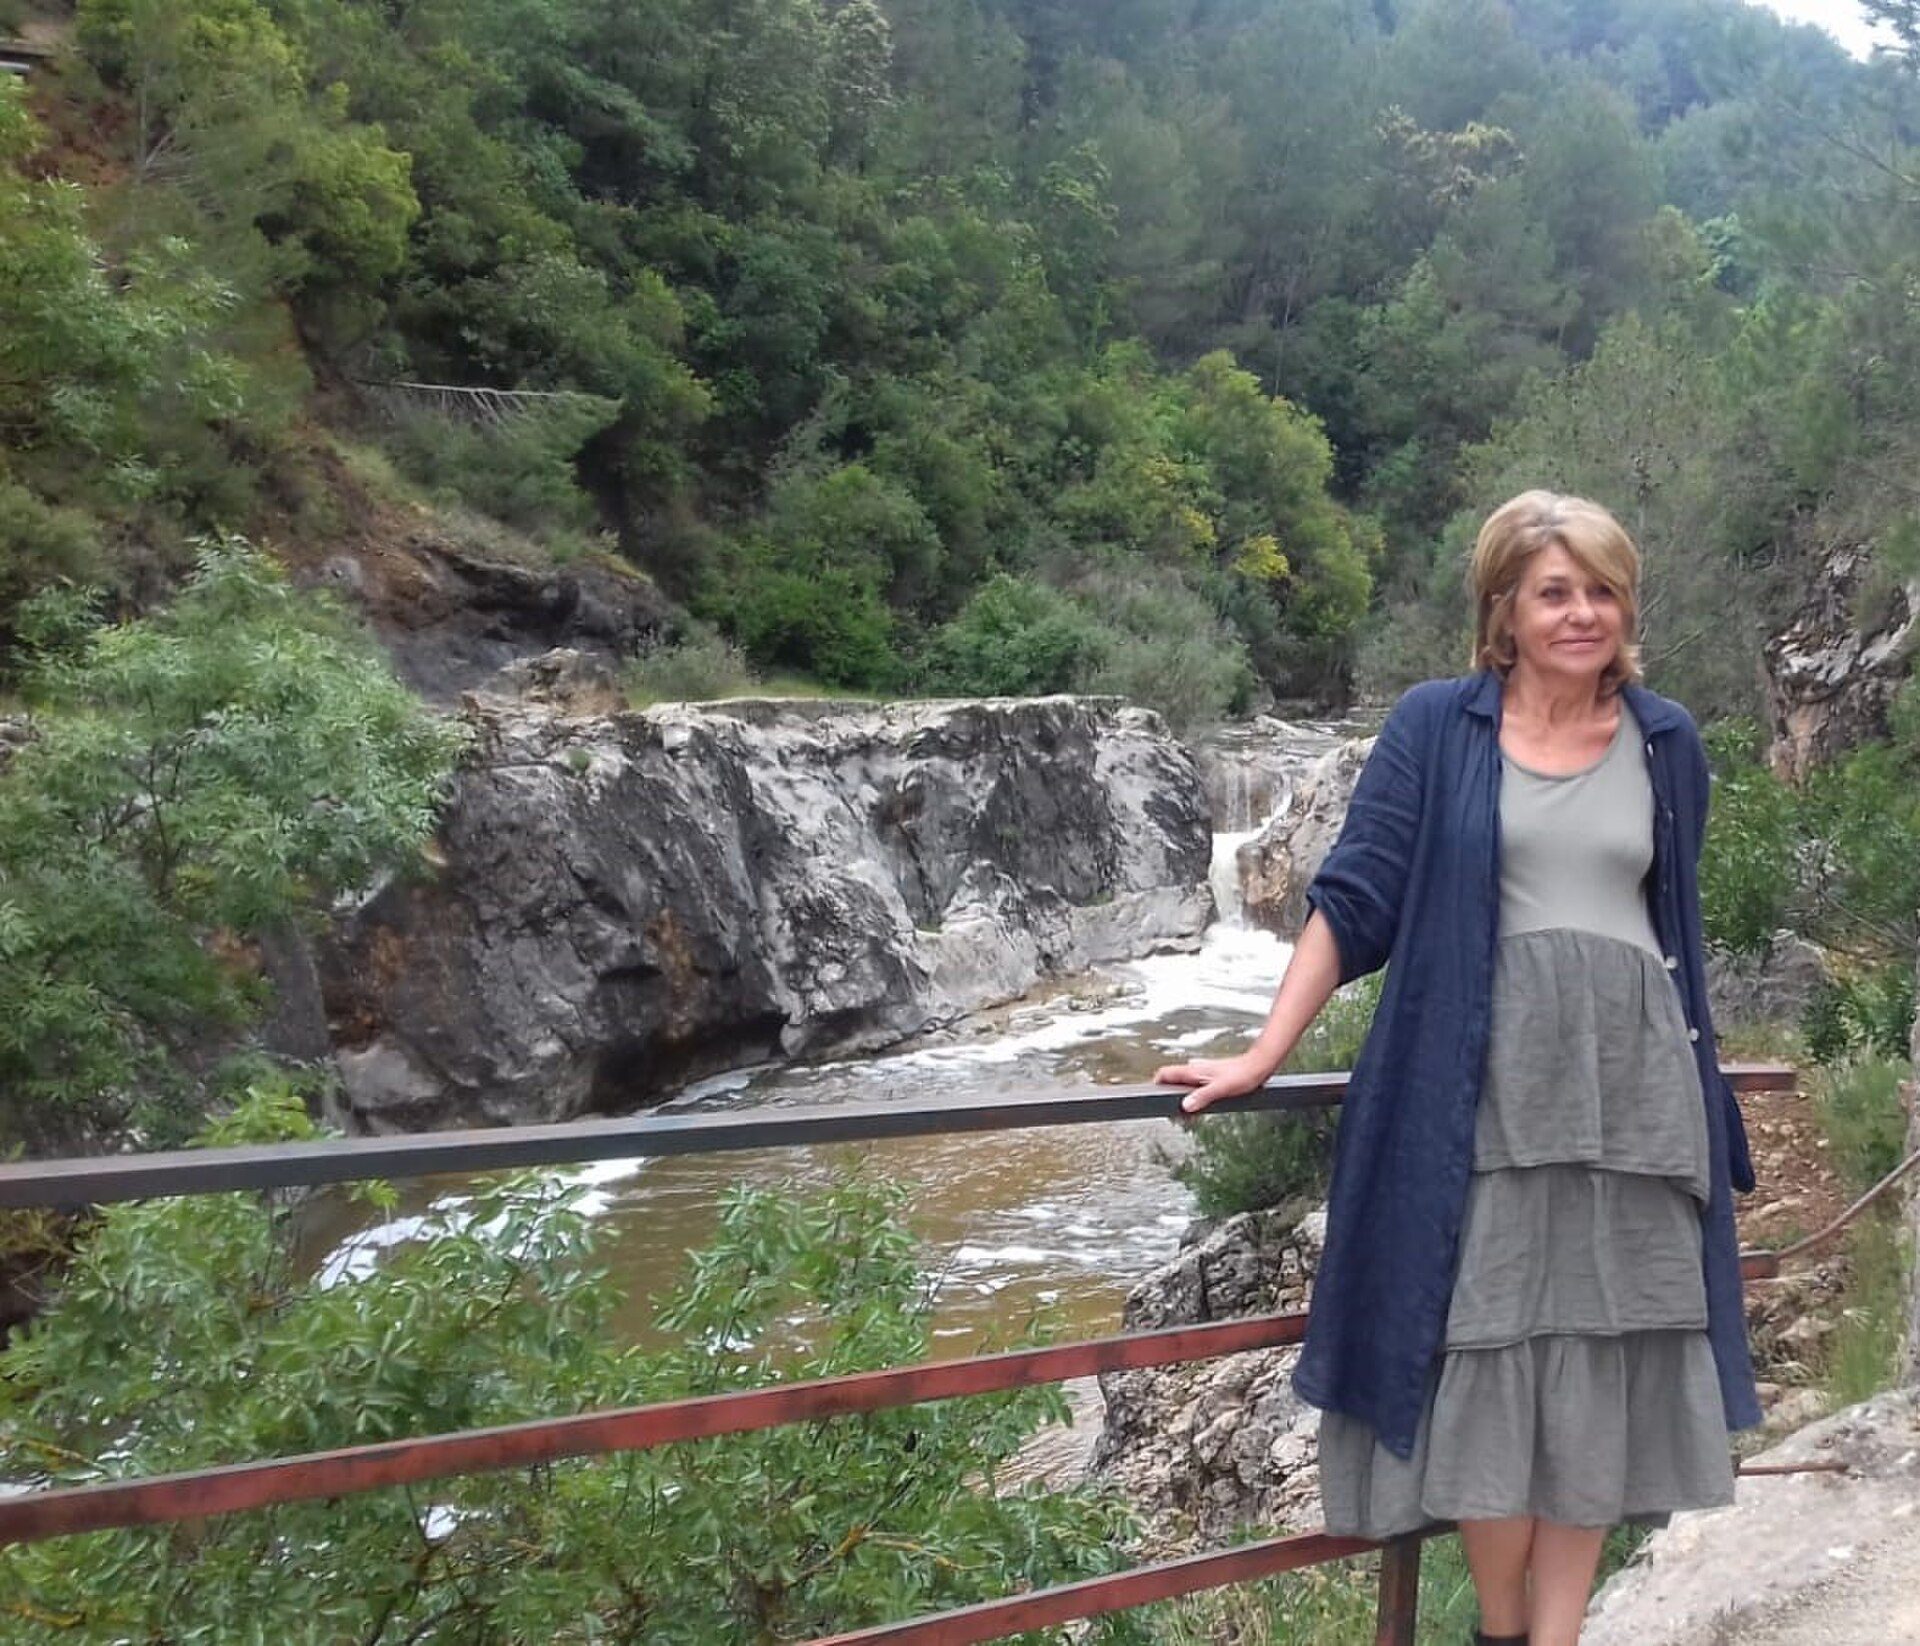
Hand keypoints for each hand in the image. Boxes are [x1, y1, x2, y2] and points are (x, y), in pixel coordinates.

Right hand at [1154, 1052, 1271, 1114]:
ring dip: (1181, 1099)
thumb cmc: (1242, 1075)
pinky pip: (1195, 1087)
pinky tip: (1201, 1107)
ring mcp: (1203, 1073)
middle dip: (1168, 1097)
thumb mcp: (1221, 1089)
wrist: (1258, 1066)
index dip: (1156, 1083)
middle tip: (1173, 1116)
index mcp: (1193, 1071)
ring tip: (1187, 1117)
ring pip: (1184, 1085)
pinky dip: (1193, 1097)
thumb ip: (1202, 1097)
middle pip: (1172, 1081)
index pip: (1165, 1073)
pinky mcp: (1211, 1077)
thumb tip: (1185, 1106)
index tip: (1152, 1097)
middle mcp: (1195, 1070)